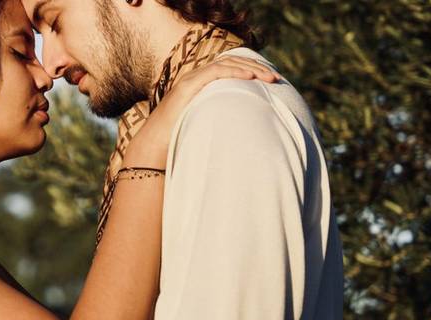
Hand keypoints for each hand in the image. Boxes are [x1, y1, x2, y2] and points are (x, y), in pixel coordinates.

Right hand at [125, 57, 280, 168]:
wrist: (155, 147)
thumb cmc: (178, 142)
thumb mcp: (206, 128)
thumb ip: (220, 122)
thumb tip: (243, 133)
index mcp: (201, 86)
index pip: (230, 68)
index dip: (252, 70)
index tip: (270, 81)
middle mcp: (196, 78)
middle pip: (231, 62)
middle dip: (256, 67)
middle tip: (275, 78)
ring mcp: (191, 80)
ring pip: (225, 63)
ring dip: (250, 68)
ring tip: (268, 77)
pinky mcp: (188, 86)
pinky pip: (214, 72)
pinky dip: (233, 72)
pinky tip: (249, 76)